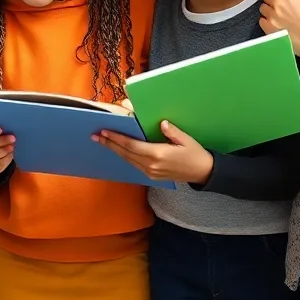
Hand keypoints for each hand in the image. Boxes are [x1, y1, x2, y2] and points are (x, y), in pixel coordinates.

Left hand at [95, 120, 212, 183]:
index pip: (132, 145)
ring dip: (115, 150)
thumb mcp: (186, 140)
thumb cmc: (195, 154)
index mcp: (158, 155)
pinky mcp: (152, 175)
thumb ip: (172, 131)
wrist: (204, 173)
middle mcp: (152, 165)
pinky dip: (125, 156)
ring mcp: (151, 172)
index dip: (116, 138)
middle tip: (95, 136)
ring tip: (103, 141)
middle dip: (109, 144)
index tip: (104, 131)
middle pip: (126, 153)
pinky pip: (134, 164)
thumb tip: (161, 123)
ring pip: (128, 160)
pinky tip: (119, 150)